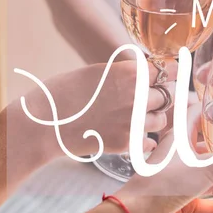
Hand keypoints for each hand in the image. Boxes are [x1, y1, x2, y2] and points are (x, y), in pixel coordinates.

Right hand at [15, 60, 177, 157]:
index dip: (172, 73)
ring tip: (137, 118)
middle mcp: (138, 96)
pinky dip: (145, 140)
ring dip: (154, 119)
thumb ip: (125, 73)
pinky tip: (133, 136)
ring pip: (162, 120)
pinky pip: (150, 142)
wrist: (41, 124)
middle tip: (151, 99)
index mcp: (130, 73)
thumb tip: (145, 72)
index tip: (170, 76)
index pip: (171, 70)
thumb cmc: (62, 93)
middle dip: (163, 97)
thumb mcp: (97, 72)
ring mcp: (134, 121)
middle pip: (169, 96)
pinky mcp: (127, 143)